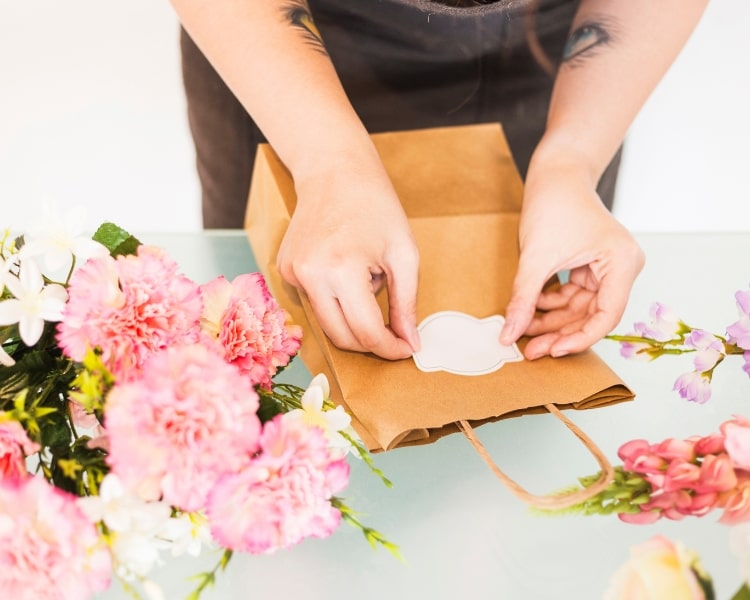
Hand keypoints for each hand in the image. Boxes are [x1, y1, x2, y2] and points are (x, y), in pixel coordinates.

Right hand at [277, 154, 419, 359]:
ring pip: (326, 324)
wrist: (334, 170)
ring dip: (352, 318)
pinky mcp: (286, 270)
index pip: (365, 332)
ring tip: (368, 281)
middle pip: (340, 337)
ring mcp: (292, 273)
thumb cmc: (375, 206)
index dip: (389, 348)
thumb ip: (406, 303)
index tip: (406, 349)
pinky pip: (315, 302)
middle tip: (394, 332)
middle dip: (370, 342)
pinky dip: (336, 299)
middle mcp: (309, 276)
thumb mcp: (404, 253)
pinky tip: (346, 269)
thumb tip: (410, 343)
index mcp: (341, 270)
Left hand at [500, 165, 643, 358]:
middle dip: (559, 333)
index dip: (578, 338)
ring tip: (522, 334)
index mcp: (622, 263)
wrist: (556, 172)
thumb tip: (508, 335)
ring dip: (552, 322)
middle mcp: (622, 268)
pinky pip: (573, 296)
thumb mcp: (535, 256)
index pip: (606, 316)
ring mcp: (607, 268)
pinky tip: (528, 308)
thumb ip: (523, 298)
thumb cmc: (553, 203)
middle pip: (592, 316)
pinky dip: (550, 304)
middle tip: (529, 351)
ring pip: (580, 310)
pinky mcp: (591, 267)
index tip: (550, 351)